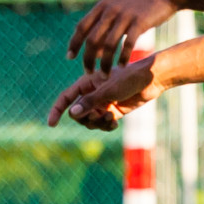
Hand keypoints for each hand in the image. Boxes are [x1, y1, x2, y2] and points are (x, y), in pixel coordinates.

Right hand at [46, 58, 163, 130]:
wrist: (152, 79)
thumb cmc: (130, 78)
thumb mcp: (109, 90)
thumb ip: (90, 102)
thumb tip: (72, 114)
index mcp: (86, 83)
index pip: (65, 98)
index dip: (56, 110)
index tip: (51, 124)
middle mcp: (91, 94)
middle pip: (77, 114)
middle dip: (86, 119)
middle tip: (99, 116)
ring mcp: (102, 103)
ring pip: (90, 121)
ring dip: (98, 123)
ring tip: (110, 118)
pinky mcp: (113, 111)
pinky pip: (102, 124)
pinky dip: (106, 126)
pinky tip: (115, 123)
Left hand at [66, 0, 178, 72]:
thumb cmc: (139, 4)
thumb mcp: (117, 6)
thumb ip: (103, 23)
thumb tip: (92, 46)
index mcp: (102, 6)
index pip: (81, 27)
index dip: (74, 43)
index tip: (70, 57)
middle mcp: (110, 10)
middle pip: (92, 40)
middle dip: (87, 59)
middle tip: (88, 72)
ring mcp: (125, 16)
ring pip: (108, 46)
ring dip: (104, 63)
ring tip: (104, 76)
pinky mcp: (139, 23)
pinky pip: (127, 45)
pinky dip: (122, 58)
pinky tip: (122, 67)